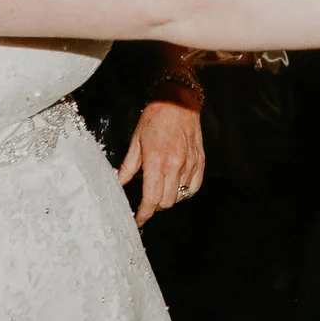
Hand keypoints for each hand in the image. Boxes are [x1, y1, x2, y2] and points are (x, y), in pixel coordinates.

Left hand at [117, 98, 205, 225]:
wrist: (178, 101)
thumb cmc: (155, 118)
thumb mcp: (135, 141)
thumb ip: (128, 167)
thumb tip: (119, 184)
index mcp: (156, 161)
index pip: (151, 198)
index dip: (144, 213)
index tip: (139, 219)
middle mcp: (175, 165)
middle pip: (166, 202)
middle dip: (154, 207)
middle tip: (147, 203)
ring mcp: (190, 164)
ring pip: (179, 196)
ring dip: (168, 198)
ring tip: (160, 190)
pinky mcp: (200, 161)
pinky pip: (194, 187)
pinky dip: (184, 192)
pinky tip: (176, 186)